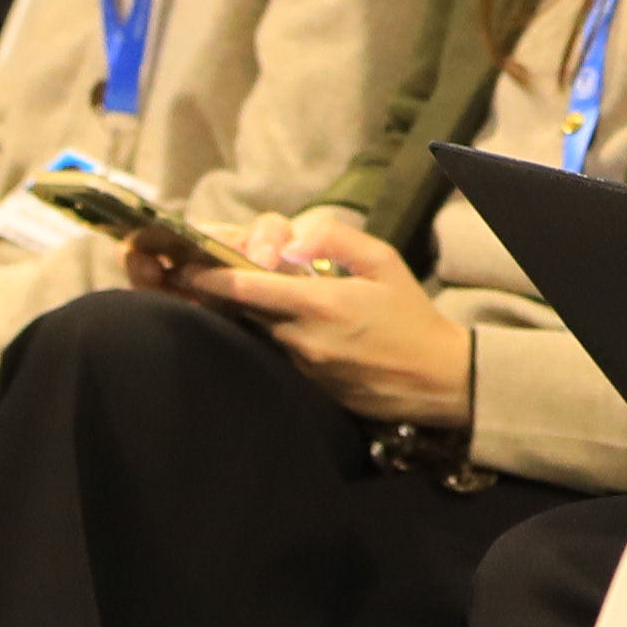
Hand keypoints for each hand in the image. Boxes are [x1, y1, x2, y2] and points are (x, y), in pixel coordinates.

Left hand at [204, 205, 478, 434]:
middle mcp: (302, 338)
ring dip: (245, 317)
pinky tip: (273, 327)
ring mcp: (302, 368)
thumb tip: (291, 240)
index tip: (188, 265)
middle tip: (199, 276)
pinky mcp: (307, 388)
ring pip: (257, 335)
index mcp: (320, 302)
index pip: (246, 288)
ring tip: (236, 298)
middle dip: (219, 294)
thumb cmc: (411, 316)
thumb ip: (334, 238)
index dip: (211, 276)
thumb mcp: (383, 261)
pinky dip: (266, 338)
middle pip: (242, 313)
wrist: (438, 380)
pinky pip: (275, 356)